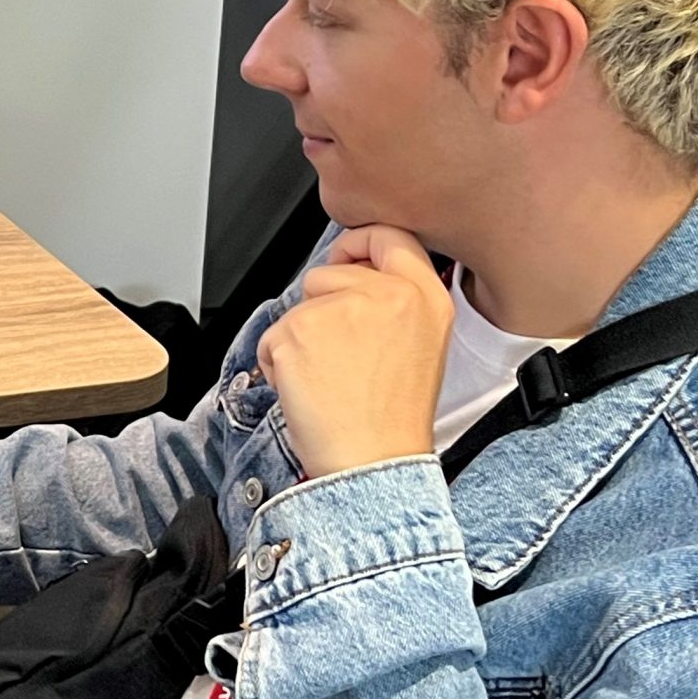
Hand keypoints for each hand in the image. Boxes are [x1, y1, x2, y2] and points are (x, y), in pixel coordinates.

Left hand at [256, 224, 453, 478]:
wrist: (373, 463)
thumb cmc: (392, 420)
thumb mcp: (421, 345)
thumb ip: (395, 301)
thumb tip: (354, 273)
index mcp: (425, 296)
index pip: (390, 236)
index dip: (360, 243)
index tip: (347, 259)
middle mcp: (387, 293)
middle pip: (327, 272)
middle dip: (320, 309)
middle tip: (343, 357)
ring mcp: (340, 308)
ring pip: (296, 307)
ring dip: (300, 340)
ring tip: (331, 378)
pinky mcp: (299, 329)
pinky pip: (272, 338)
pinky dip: (279, 364)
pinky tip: (310, 390)